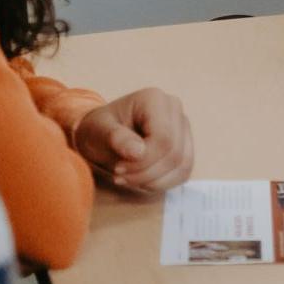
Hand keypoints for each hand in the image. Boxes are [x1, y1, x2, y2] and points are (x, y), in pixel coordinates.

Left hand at [74, 86, 194, 191]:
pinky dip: (161, 183)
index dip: (144, 161)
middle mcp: (174, 110)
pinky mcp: (185, 146)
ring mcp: (183, 128)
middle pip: (174, 154)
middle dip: (146, 173)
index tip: (118, 169)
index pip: (163, 138)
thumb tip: (138, 152)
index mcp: (154, 100)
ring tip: (128, 179)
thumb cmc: (99, 129)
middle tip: (120, 177)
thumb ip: (116, 138)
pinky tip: (140, 180)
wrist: (103, 134)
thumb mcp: (97, 131)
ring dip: (153, 181)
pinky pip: (183, 173)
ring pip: (182, 166)